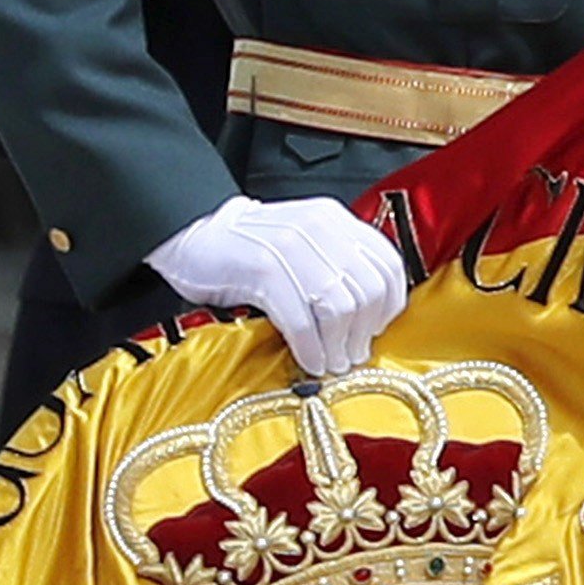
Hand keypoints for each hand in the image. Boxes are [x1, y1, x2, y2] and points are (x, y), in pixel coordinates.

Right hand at [146, 192, 412, 378]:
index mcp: (335, 220)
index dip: (389, 304)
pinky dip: (310, 347)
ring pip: (338, 306)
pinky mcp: (261, 268)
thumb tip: (371, 317)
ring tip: (331, 364)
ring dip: (338, 345)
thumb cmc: (251, 250)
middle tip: (352, 357)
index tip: (376, 330)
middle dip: (363, 332)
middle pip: (367, 289)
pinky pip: (300, 318)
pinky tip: (309, 361)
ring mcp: (290, 246)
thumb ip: (339, 267)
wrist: (194, 236)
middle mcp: (319, 227)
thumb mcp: (305, 246)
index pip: (387, 263)